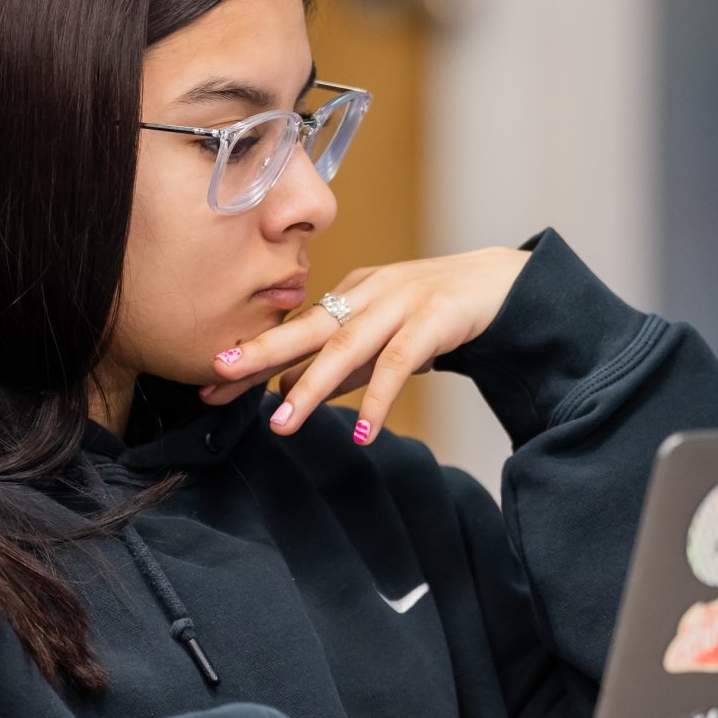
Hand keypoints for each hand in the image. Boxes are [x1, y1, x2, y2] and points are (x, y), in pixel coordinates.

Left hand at [200, 246, 528, 442]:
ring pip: (348, 345)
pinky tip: (365, 431)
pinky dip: (380, 397)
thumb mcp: (385, 337)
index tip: (210, 381)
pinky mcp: (436, 318)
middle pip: (308, 326)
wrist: (508, 285)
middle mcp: (370, 292)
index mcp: (353, 293)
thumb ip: (344, 363)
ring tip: (282, 421)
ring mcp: (403, 303)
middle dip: (261, 352)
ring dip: (312, 385)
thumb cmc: (441, 313)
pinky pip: (401, 361)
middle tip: (218, 375)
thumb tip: (291, 389)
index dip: (254, 355)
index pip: (296, 328)